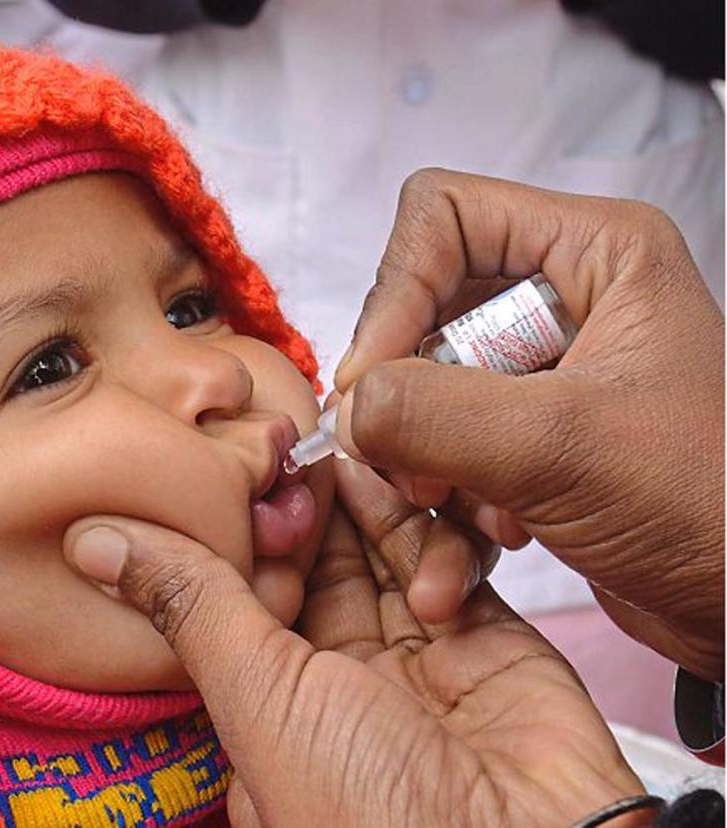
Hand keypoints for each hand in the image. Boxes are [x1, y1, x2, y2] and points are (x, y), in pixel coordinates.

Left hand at [64, 459, 645, 827]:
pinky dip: (425, 526)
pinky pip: (447, 564)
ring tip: (342, 450)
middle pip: (313, 567)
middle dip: (300, 503)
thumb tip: (92, 544)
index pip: (243, 598)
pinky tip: (401, 496)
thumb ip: (192, 608)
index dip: (237, 531)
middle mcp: (341, 685)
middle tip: (288, 439)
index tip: (227, 465)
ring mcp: (417, 661)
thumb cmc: (374, 812)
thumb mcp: (259, 700)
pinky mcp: (488, 643)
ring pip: (378, 555)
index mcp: (272, 710)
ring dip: (361, 500)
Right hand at [335, 169, 723, 680]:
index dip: (395, 292)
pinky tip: (490, 537)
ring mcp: (545, 371)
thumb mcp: (564, 448)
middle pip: (421, 310)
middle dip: (406, 399)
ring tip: (461, 513)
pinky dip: (448, 495)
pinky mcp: (531, 435)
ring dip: (424, 460)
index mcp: (596, 252)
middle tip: (409, 464)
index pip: (442, 217)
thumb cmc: (717, 508)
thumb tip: (348, 403)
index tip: (371, 381)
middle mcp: (565, 299)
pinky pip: (445, 444)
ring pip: (422, 386)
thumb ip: (437, 413)